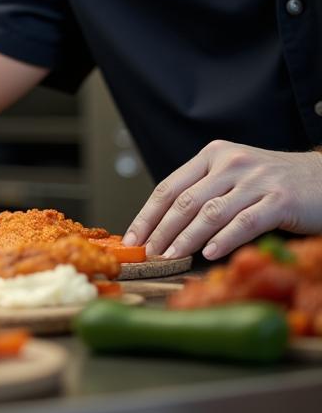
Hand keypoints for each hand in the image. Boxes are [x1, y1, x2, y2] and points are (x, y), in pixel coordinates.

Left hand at [123, 140, 321, 259]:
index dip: (147, 215)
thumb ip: (203, 193)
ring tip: (171, 257)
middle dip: (161, 230)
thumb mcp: (233, 178)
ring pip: (210, 212)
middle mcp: (230, 162)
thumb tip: (163, 227)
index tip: (132, 238)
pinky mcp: (279, 199)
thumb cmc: (272, 184)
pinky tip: (209, 254)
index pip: (169, 187)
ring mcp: (255, 180)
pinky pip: (244, 222)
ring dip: (186, 238)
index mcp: (212, 155)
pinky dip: (223, 239)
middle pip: (185, 200)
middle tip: (148, 254)